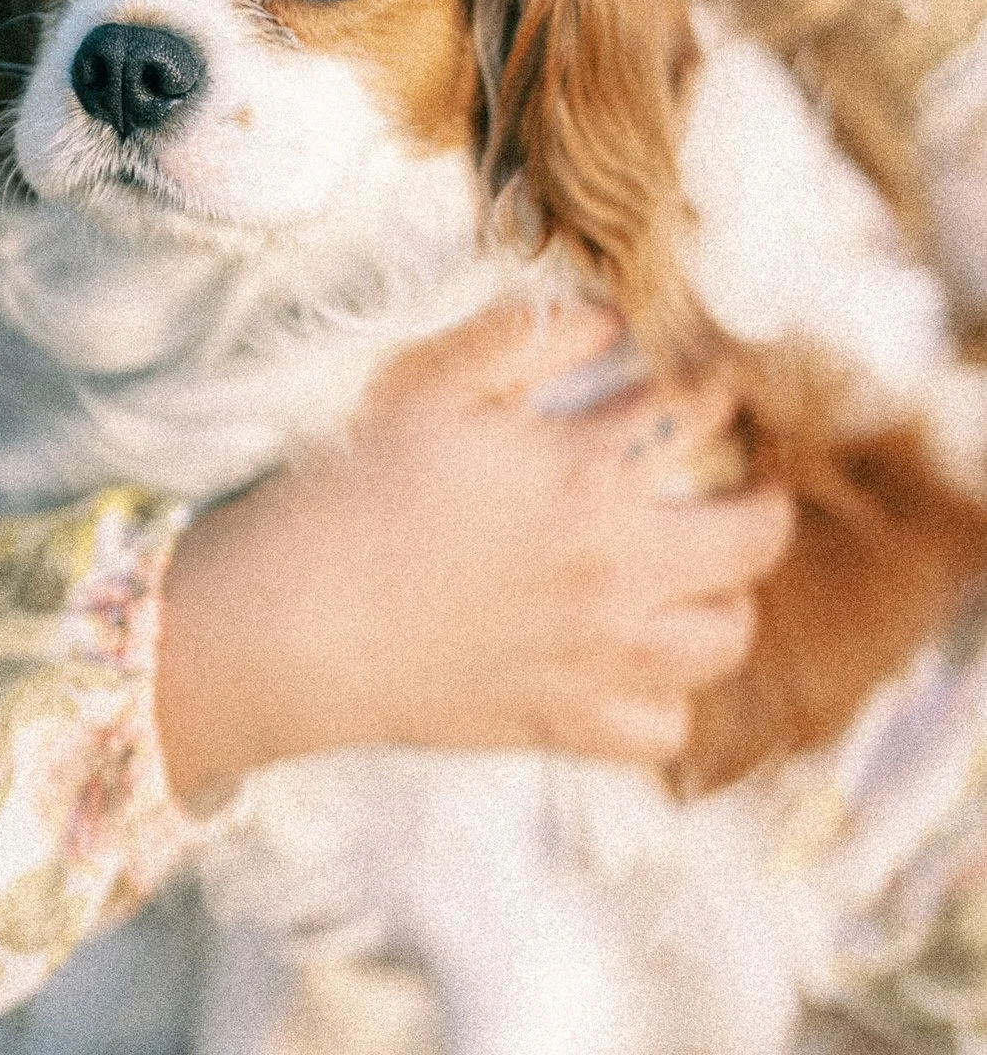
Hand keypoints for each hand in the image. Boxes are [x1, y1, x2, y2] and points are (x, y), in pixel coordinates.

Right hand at [156, 300, 793, 802]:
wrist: (295, 621)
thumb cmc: (354, 494)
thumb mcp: (430, 388)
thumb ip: (526, 343)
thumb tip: (609, 324)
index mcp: (587, 474)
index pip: (701, 414)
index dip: (716, 393)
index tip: (705, 393)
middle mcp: (615, 568)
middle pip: (756, 540)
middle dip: (760, 505)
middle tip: (737, 496)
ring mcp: (597, 655)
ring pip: (725, 640)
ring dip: (722, 604)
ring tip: (692, 586)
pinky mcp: (563, 723)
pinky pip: (662, 730)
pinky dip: (663, 702)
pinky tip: (634, 670)